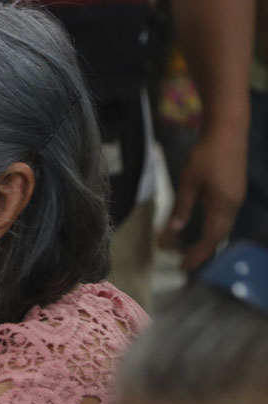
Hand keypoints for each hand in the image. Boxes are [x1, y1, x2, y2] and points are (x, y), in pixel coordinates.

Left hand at [160, 126, 247, 269]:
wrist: (228, 130)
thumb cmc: (206, 153)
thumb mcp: (188, 181)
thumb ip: (182, 207)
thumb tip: (175, 230)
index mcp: (222, 204)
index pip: (210, 238)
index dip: (198, 254)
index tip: (184, 267)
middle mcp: (233, 204)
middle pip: (219, 236)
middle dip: (203, 252)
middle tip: (185, 263)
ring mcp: (236, 197)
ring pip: (223, 227)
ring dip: (209, 241)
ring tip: (191, 251)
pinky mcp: (234, 190)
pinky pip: (225, 217)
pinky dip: (213, 228)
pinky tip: (202, 229)